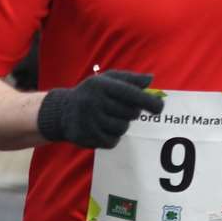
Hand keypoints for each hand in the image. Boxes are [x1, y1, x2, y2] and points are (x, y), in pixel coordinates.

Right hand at [37, 69, 163, 149]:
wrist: (61, 111)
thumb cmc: (91, 93)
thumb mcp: (106, 80)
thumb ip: (129, 79)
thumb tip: (150, 79)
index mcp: (101, 85)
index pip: (132, 94)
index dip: (149, 102)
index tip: (159, 108)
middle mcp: (94, 101)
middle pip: (131, 113)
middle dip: (131, 113)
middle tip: (119, 109)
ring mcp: (89, 120)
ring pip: (123, 128)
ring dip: (121, 125)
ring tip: (108, 119)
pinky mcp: (87, 136)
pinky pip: (112, 141)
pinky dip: (112, 137)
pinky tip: (102, 129)